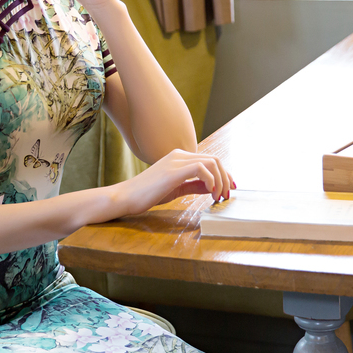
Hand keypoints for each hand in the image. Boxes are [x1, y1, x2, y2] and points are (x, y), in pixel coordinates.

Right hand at [113, 149, 234, 217]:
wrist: (125, 197)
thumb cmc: (146, 194)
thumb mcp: (176, 189)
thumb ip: (193, 186)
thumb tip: (211, 187)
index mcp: (178, 158)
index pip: (209, 160)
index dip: (224, 175)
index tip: (227, 190)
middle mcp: (178, 155)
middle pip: (215, 159)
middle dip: (226, 178)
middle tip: (226, 196)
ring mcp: (175, 161)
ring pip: (211, 162)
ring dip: (220, 181)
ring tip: (218, 197)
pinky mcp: (173, 171)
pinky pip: (202, 168)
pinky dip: (211, 180)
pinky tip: (209, 192)